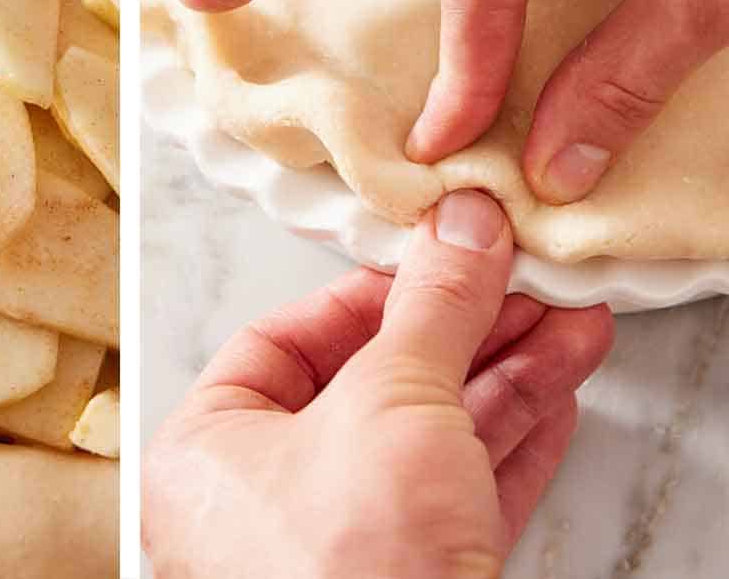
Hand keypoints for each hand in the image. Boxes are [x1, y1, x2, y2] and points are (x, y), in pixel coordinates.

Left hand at [142, 190, 613, 578]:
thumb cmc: (350, 570)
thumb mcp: (393, 402)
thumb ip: (431, 308)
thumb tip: (461, 230)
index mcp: (208, 452)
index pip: (282, 342)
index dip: (365, 298)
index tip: (433, 266)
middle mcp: (261, 503)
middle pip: (371, 387)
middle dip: (461, 334)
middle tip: (519, 288)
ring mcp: (339, 548)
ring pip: (426, 439)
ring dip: (503, 380)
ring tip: (567, 329)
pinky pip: (457, 493)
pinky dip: (509, 443)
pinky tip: (554, 396)